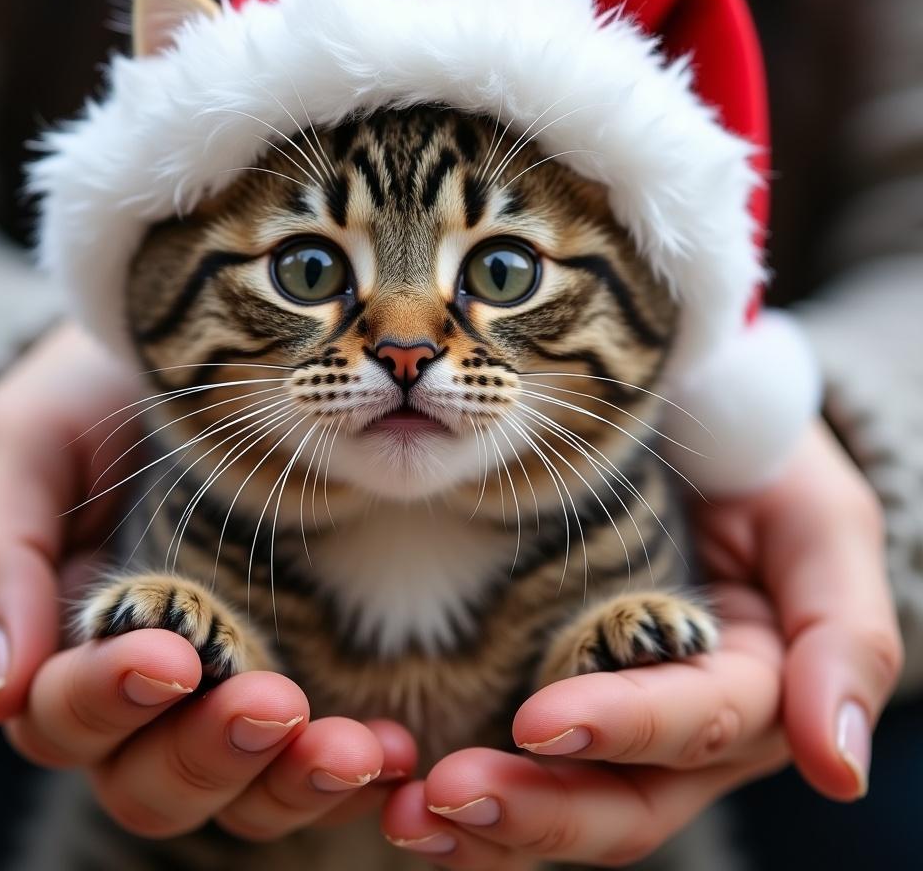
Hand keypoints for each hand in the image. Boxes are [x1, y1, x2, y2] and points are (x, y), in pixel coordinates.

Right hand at [0, 323, 413, 837]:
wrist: (193, 358)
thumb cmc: (92, 402)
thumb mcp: (24, 445)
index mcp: (65, 647)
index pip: (65, 718)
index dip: (109, 701)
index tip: (171, 656)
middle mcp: (146, 694)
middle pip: (153, 781)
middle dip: (210, 753)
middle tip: (274, 703)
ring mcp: (232, 689)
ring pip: (241, 793)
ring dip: (292, 783)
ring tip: (354, 751)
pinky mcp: (307, 674)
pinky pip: (317, 761)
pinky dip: (354, 775)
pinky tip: (396, 755)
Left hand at [380, 421, 903, 866]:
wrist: (698, 424)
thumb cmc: (766, 468)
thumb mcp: (821, 528)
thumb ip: (843, 637)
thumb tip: (836, 770)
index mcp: (750, 690)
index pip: (691, 727)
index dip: (623, 728)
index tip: (537, 720)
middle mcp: (679, 725)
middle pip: (621, 800)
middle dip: (538, 809)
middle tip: (448, 796)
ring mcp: (612, 712)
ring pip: (559, 800)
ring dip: (486, 821)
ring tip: (406, 814)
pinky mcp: (548, 680)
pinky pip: (513, 758)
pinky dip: (464, 784)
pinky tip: (402, 788)